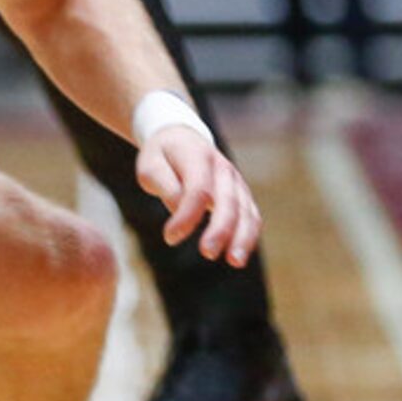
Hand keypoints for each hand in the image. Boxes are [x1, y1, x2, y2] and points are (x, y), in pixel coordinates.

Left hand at [135, 129, 261, 267]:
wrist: (181, 139)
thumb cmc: (161, 156)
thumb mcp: (151, 166)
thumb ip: (165, 186)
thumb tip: (180, 210)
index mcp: (198, 156)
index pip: (198, 189)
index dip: (186, 216)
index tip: (170, 238)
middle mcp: (222, 168)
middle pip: (228, 201)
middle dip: (220, 229)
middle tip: (207, 252)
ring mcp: (235, 181)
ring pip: (246, 210)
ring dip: (242, 237)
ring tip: (234, 261)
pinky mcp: (241, 194)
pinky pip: (251, 215)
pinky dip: (249, 235)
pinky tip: (238, 255)